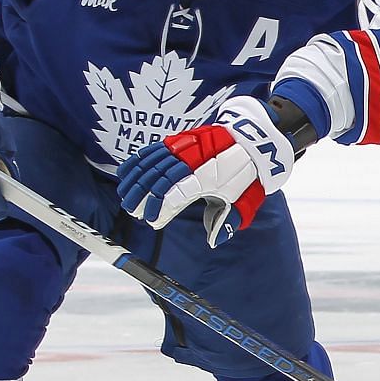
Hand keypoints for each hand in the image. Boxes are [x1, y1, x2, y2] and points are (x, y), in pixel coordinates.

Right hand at [115, 96, 293, 244]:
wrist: (252, 140)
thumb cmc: (246, 173)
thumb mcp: (244, 200)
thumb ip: (228, 221)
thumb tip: (214, 241)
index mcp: (206, 176)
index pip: (175, 194)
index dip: (160, 208)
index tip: (152, 221)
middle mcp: (191, 160)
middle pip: (157, 179)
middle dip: (142, 197)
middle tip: (133, 212)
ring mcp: (183, 147)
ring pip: (151, 163)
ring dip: (136, 180)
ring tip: (126, 196)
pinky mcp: (179, 139)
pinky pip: (153, 149)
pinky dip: (137, 161)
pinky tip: (126, 173)